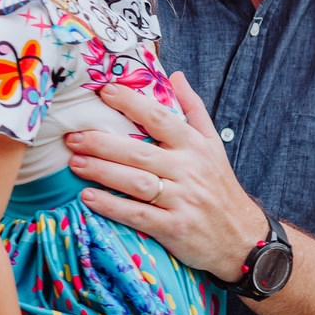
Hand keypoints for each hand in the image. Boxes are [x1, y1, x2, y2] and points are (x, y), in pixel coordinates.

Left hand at [65, 72, 266, 279]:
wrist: (242, 239)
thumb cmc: (218, 187)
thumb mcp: (213, 145)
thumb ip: (193, 108)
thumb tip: (175, 75)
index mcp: (194, 146)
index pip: (160, 117)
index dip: (132, 103)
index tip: (104, 91)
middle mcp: (188, 170)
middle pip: (140, 152)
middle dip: (103, 142)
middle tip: (72, 136)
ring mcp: (182, 200)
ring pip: (136, 182)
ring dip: (102, 171)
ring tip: (75, 162)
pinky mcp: (175, 228)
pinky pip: (139, 216)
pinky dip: (112, 206)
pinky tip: (89, 198)